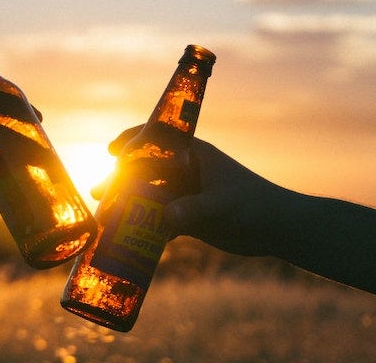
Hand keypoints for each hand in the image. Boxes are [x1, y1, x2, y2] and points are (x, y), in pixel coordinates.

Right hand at [102, 127, 290, 256]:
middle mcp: (185, 170)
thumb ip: (193, 210)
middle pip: (144, 169)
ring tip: (102, 216)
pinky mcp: (189, 217)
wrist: (278, 229)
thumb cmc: (255, 205)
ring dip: (126, 205)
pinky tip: (125, 238)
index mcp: (193, 154)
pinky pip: (158, 219)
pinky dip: (142, 226)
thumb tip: (163, 218)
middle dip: (119, 180)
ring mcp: (185, 194)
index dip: (131, 140)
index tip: (110, 151)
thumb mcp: (222, 204)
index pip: (156, 137)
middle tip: (98, 194)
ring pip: (147, 196)